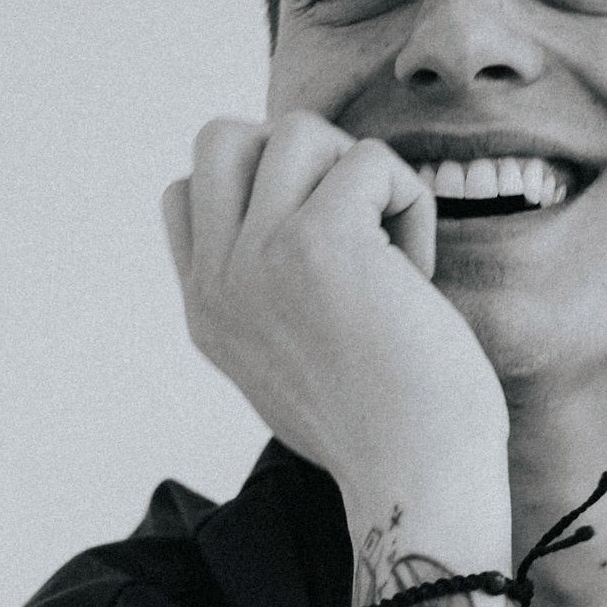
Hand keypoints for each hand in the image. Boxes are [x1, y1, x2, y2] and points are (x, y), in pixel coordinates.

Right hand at [162, 113, 510, 570]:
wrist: (418, 476)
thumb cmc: (388, 427)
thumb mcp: (292, 360)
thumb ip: (270, 295)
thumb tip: (296, 219)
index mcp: (207, 310)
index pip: (187, 192)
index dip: (261, 192)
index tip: (322, 250)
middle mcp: (218, 283)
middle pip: (221, 138)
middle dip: (301, 158)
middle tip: (352, 222)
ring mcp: (258, 258)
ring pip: (296, 131)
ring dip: (359, 172)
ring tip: (390, 246)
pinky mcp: (319, 242)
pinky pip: (369, 160)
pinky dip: (409, 201)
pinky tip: (419, 272)